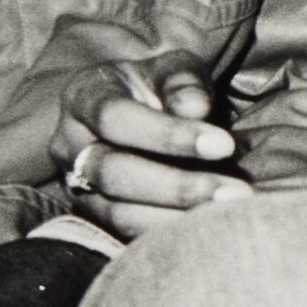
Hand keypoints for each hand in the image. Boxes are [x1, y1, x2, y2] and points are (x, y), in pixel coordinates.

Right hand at [50, 51, 248, 240]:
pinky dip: (168, 236)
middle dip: (177, 185)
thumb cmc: (158, 88)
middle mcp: (69, 144)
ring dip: (176, 217)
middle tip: (236, 191)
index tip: (224, 144)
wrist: (130, 113)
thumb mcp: (171, 70)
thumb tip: (195, 108)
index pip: (115, 117)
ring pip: (117, 212)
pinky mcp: (94, 218)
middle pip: (113, 172)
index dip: (167, 134)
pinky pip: (126, 235)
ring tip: (229, 214)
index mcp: (84, 96)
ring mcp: (76, 185)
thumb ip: (183, 82)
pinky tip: (208, 229)